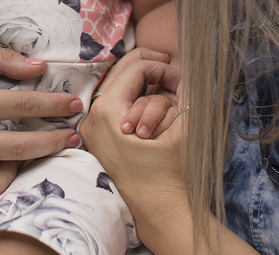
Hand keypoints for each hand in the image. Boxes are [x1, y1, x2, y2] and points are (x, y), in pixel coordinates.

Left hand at [81, 52, 189, 249]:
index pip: (135, 68)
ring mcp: (92, 129)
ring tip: (164, 89)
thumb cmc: (173, 172)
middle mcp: (92, 117)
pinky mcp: (98, 139)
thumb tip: (187, 66)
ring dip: (141, 84)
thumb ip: (185, 91)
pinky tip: (151, 102)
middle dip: (149, 68)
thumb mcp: (183, 126)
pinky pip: (113, 106)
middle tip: (170, 70)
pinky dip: (133, 99)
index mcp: (108, 110)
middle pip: (120, 73)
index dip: (161, 68)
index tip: (180, 78)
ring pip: (116, 88)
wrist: (160, 213)